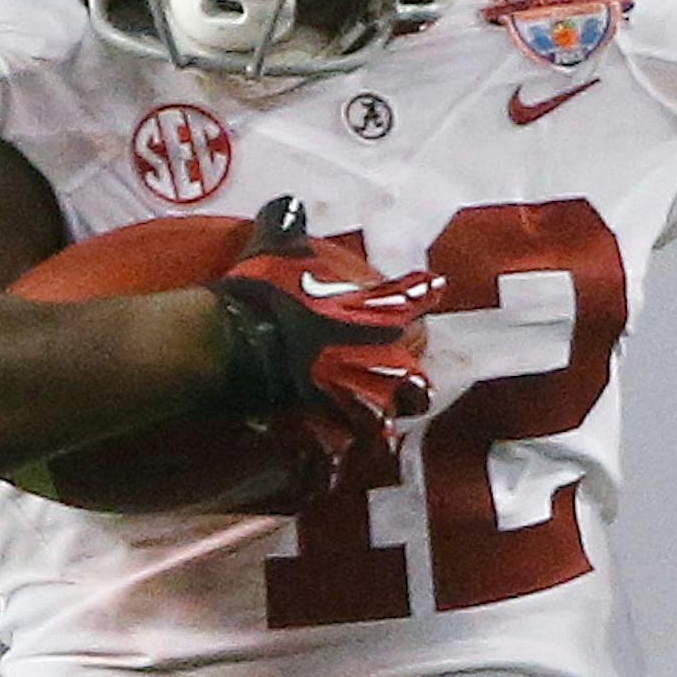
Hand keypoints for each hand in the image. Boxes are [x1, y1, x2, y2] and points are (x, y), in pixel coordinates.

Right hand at [208, 196, 440, 478]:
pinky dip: (325, 470)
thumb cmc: (265, 296)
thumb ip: (285, 226)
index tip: (433, 288)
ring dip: (374, 431)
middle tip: (403, 380)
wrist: (242, 350)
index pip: (414, 301)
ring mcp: (357, 410)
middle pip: (415, 382)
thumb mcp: (274, 250)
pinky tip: (321, 473)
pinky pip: (331, 466)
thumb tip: (287, 204)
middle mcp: (381, 366)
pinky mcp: (326, 445)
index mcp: (378, 316)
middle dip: (409, 383)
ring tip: (367, 432)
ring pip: (380, 431)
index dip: (422, 295)